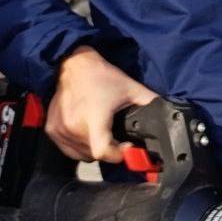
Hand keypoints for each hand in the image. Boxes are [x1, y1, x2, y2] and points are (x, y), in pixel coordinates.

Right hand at [48, 46, 156, 162]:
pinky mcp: (51, 130)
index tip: (127, 146)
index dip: (119, 154)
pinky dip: (80, 148)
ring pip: (81, 155)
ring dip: (94, 150)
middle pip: (95, 155)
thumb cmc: (102, 75)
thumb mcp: (132, 89)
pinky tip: (88, 133)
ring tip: (104, 133)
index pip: (103, 152)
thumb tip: (170, 117)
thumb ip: (151, 104)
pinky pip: (69, 151)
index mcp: (94, 117)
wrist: (73, 64)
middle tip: (118, 138)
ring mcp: (60, 130)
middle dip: (111, 150)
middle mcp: (73, 126)